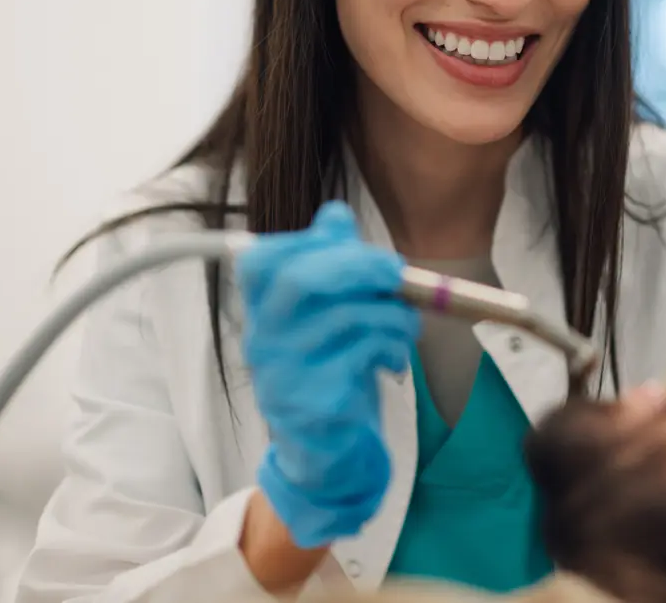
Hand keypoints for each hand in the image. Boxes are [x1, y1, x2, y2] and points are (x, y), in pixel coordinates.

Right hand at [237, 201, 418, 548]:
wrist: (328, 451)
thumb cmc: (331, 370)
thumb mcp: (330, 314)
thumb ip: (330, 264)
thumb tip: (334, 215)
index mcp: (261, 310)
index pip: (262, 259)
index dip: (311, 241)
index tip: (356, 247)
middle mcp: (262, 340)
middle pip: (301, 279)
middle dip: (360, 265)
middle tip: (396, 274)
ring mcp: (282, 374)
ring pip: (346, 316)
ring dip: (392, 314)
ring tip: (404, 328)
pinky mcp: (312, 403)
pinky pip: (362, 355)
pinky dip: (392, 347)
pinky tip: (393, 359)